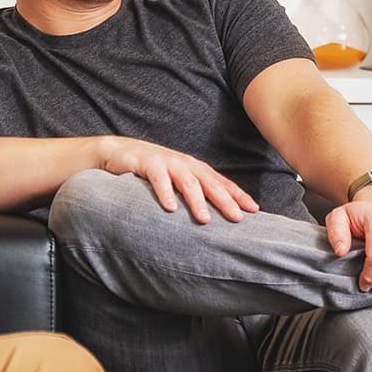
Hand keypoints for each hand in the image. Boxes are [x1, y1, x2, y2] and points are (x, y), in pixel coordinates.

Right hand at [92, 137, 258, 223]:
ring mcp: (166, 163)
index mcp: (194, 170)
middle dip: (225, 200)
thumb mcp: (175, 182)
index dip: (238, 195)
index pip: (221, 183)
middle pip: (209, 183)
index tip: (254, 210)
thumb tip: (212, 217)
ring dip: (197, 201)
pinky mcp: (146, 163)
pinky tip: (171, 208)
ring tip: (205, 219)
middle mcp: (184, 165)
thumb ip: (192, 194)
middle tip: (237, 218)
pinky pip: (158, 179)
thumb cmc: (150, 171)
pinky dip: (165, 193)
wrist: (117, 152)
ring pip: (187, 182)